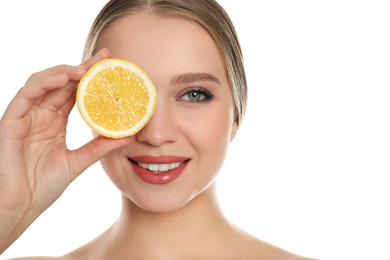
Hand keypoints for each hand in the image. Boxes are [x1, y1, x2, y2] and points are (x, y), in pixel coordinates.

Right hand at [0, 48, 130, 251]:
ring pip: (43, 82)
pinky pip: (26, 95)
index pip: (76, 92)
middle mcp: (41, 114)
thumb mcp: (77, 163)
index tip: (112, 66)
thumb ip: (99, 148)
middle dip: (83, 67)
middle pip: (63, 83)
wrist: (20, 206)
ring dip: (64, 72)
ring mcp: (26, 116)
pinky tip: (63, 78)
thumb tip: (128, 137)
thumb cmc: (43, 185)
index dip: (91, 77)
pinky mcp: (11, 121)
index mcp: (55, 121)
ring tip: (86, 69)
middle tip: (105, 56)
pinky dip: (43, 83)